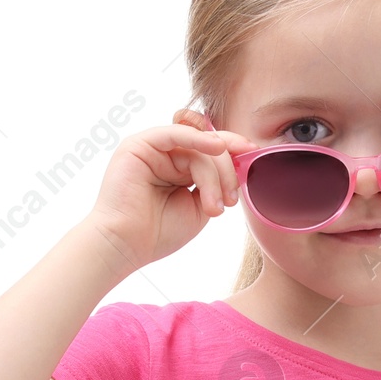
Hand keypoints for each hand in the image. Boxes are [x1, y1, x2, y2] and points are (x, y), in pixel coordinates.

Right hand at [82, 109, 257, 273]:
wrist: (126, 245)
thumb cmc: (158, 232)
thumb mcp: (200, 206)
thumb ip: (214, 183)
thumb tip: (238, 161)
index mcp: (179, 167)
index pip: (211, 151)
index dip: (234, 152)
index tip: (254, 157)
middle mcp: (166, 154)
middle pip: (208, 148)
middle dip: (227, 172)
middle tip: (231, 201)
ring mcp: (152, 147)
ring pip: (197, 147)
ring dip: (213, 176)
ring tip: (213, 207)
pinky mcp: (140, 144)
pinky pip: (174, 134)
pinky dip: (198, 139)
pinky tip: (217, 147)